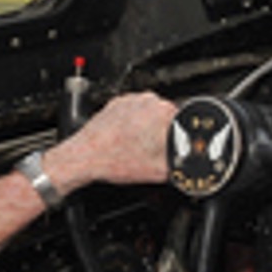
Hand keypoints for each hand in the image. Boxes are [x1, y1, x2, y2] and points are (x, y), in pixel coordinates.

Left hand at [47, 92, 177, 192]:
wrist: (85, 157)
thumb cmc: (115, 161)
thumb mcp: (159, 172)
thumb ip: (180, 166)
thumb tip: (187, 166)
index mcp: (163, 113)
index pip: (185, 122)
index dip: (182, 138)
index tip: (177, 146)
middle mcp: (149, 101)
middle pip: (168, 116)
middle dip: (165, 132)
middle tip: (156, 151)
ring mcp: (131, 100)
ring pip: (150, 113)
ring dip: (149, 127)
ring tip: (139, 147)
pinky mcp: (117, 103)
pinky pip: (133, 112)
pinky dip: (133, 124)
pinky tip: (127, 140)